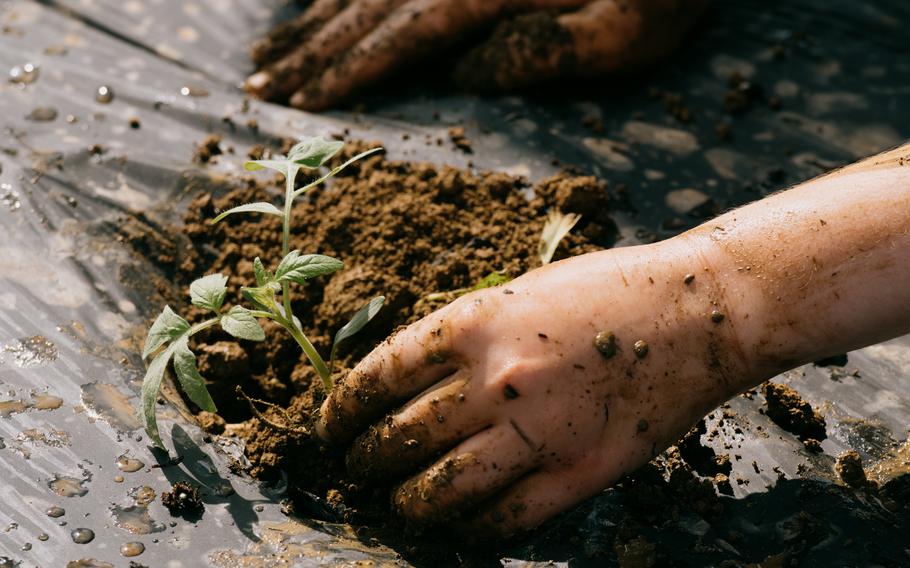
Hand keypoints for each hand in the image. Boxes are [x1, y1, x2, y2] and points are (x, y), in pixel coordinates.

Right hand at [246, 0, 708, 109]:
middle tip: (260, 85)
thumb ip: (548, 52)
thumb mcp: (632, 30)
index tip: (301, 107)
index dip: (348, 74)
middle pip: (369, 6)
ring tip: (271, 48)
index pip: (401, 37)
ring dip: (317, 16)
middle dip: (313, 49)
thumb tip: (464, 75)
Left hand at [318, 235, 754, 535]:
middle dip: (364, 463)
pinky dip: (470, 530)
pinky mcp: (578, 474)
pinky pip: (504, 520)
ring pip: (440, 490)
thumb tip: (406, 380)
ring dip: (406, 504)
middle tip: (356, 470)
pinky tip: (460, 525)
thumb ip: (463, 333)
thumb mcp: (518, 289)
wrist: (696, 314)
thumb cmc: (605, 292)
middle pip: (398, 439)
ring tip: (397, 504)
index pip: (376, 377)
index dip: (341, 411)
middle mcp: (496, 379)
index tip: (333, 428)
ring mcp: (537, 431)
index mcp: (474, 323)